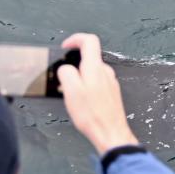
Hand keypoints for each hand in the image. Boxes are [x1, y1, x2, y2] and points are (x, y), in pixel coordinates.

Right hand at [57, 33, 138, 154]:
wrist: (110, 133)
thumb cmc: (93, 115)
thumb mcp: (71, 90)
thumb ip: (66, 73)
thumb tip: (65, 68)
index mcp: (95, 68)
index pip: (89, 40)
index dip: (75, 39)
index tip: (65, 47)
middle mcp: (105, 73)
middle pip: (89, 58)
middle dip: (73, 64)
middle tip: (64, 78)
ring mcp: (110, 83)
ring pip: (91, 72)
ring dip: (79, 78)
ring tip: (71, 93)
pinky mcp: (111, 94)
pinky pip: (96, 84)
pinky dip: (86, 87)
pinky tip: (81, 101)